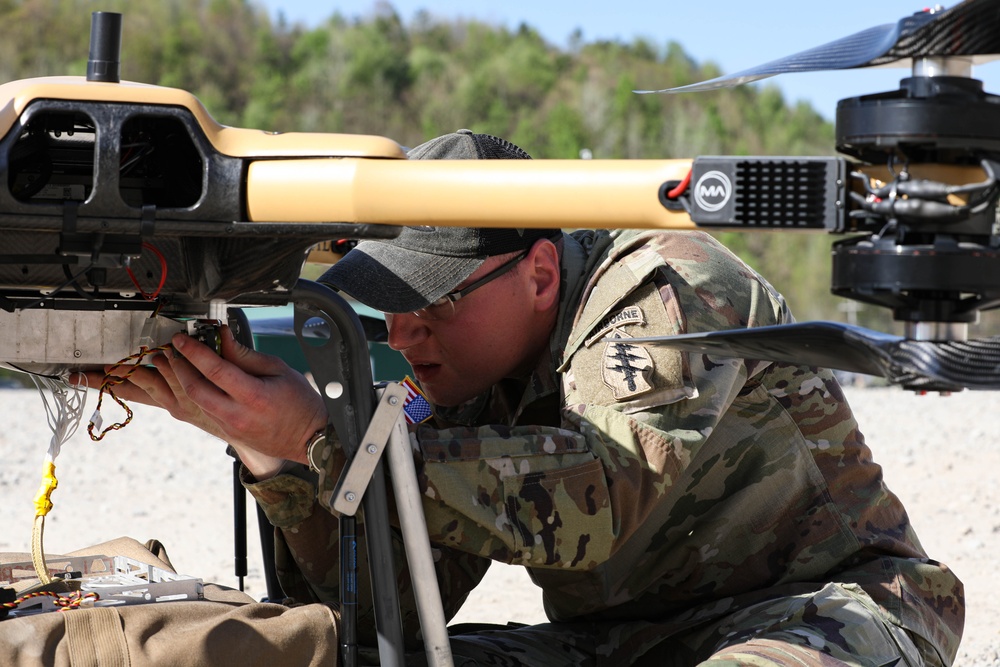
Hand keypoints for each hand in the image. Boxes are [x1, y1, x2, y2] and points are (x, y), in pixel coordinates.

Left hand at [75, 325, 327, 478]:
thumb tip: (218, 334)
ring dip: (148, 381)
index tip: (179, 338)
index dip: (193, 352)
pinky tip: (137, 382)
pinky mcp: (211, 426)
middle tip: (153, 347)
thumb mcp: (278, 370)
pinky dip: (155, 394)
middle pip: (186, 387)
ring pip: (173, 400)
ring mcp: (218, 423)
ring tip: (127, 366)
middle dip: (166, 365)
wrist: (304, 439)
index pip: (213, 371)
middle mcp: (229, 414)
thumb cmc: (297, 403)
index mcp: (250, 397)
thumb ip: (244, 353)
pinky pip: (176, 408)